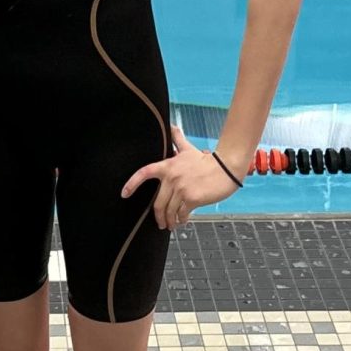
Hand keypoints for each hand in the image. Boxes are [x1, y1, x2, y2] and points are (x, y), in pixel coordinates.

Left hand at [120, 126, 244, 228]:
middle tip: (160, 223)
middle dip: (158, 217)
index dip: (132, 184)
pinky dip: (181, 220)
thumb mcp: (188, 149)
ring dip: (169, 221)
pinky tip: (183, 221)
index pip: (144, 173)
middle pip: (157, 203)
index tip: (124, 193)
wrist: (225, 168)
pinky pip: (181, 214)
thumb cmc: (206, 160)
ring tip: (172, 225)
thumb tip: (171, 126)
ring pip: (169, 211)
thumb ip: (177, 139)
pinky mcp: (192, 198)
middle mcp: (171, 177)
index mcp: (167, 166)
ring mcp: (181, 188)